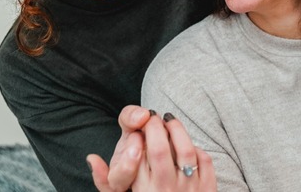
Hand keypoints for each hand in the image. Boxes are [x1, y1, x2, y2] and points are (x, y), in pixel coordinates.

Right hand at [88, 106, 216, 191]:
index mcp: (141, 190)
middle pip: (160, 149)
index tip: (139, 124)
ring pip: (186, 151)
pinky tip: (187, 144)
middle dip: (155, 126)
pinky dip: (196, 148)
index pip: (136, 155)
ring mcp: (188, 190)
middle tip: (153, 116)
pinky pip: (205, 161)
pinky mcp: (208, 190)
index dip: (138, 134)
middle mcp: (164, 190)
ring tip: (169, 120)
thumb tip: (92, 157)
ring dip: (177, 129)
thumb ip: (104, 179)